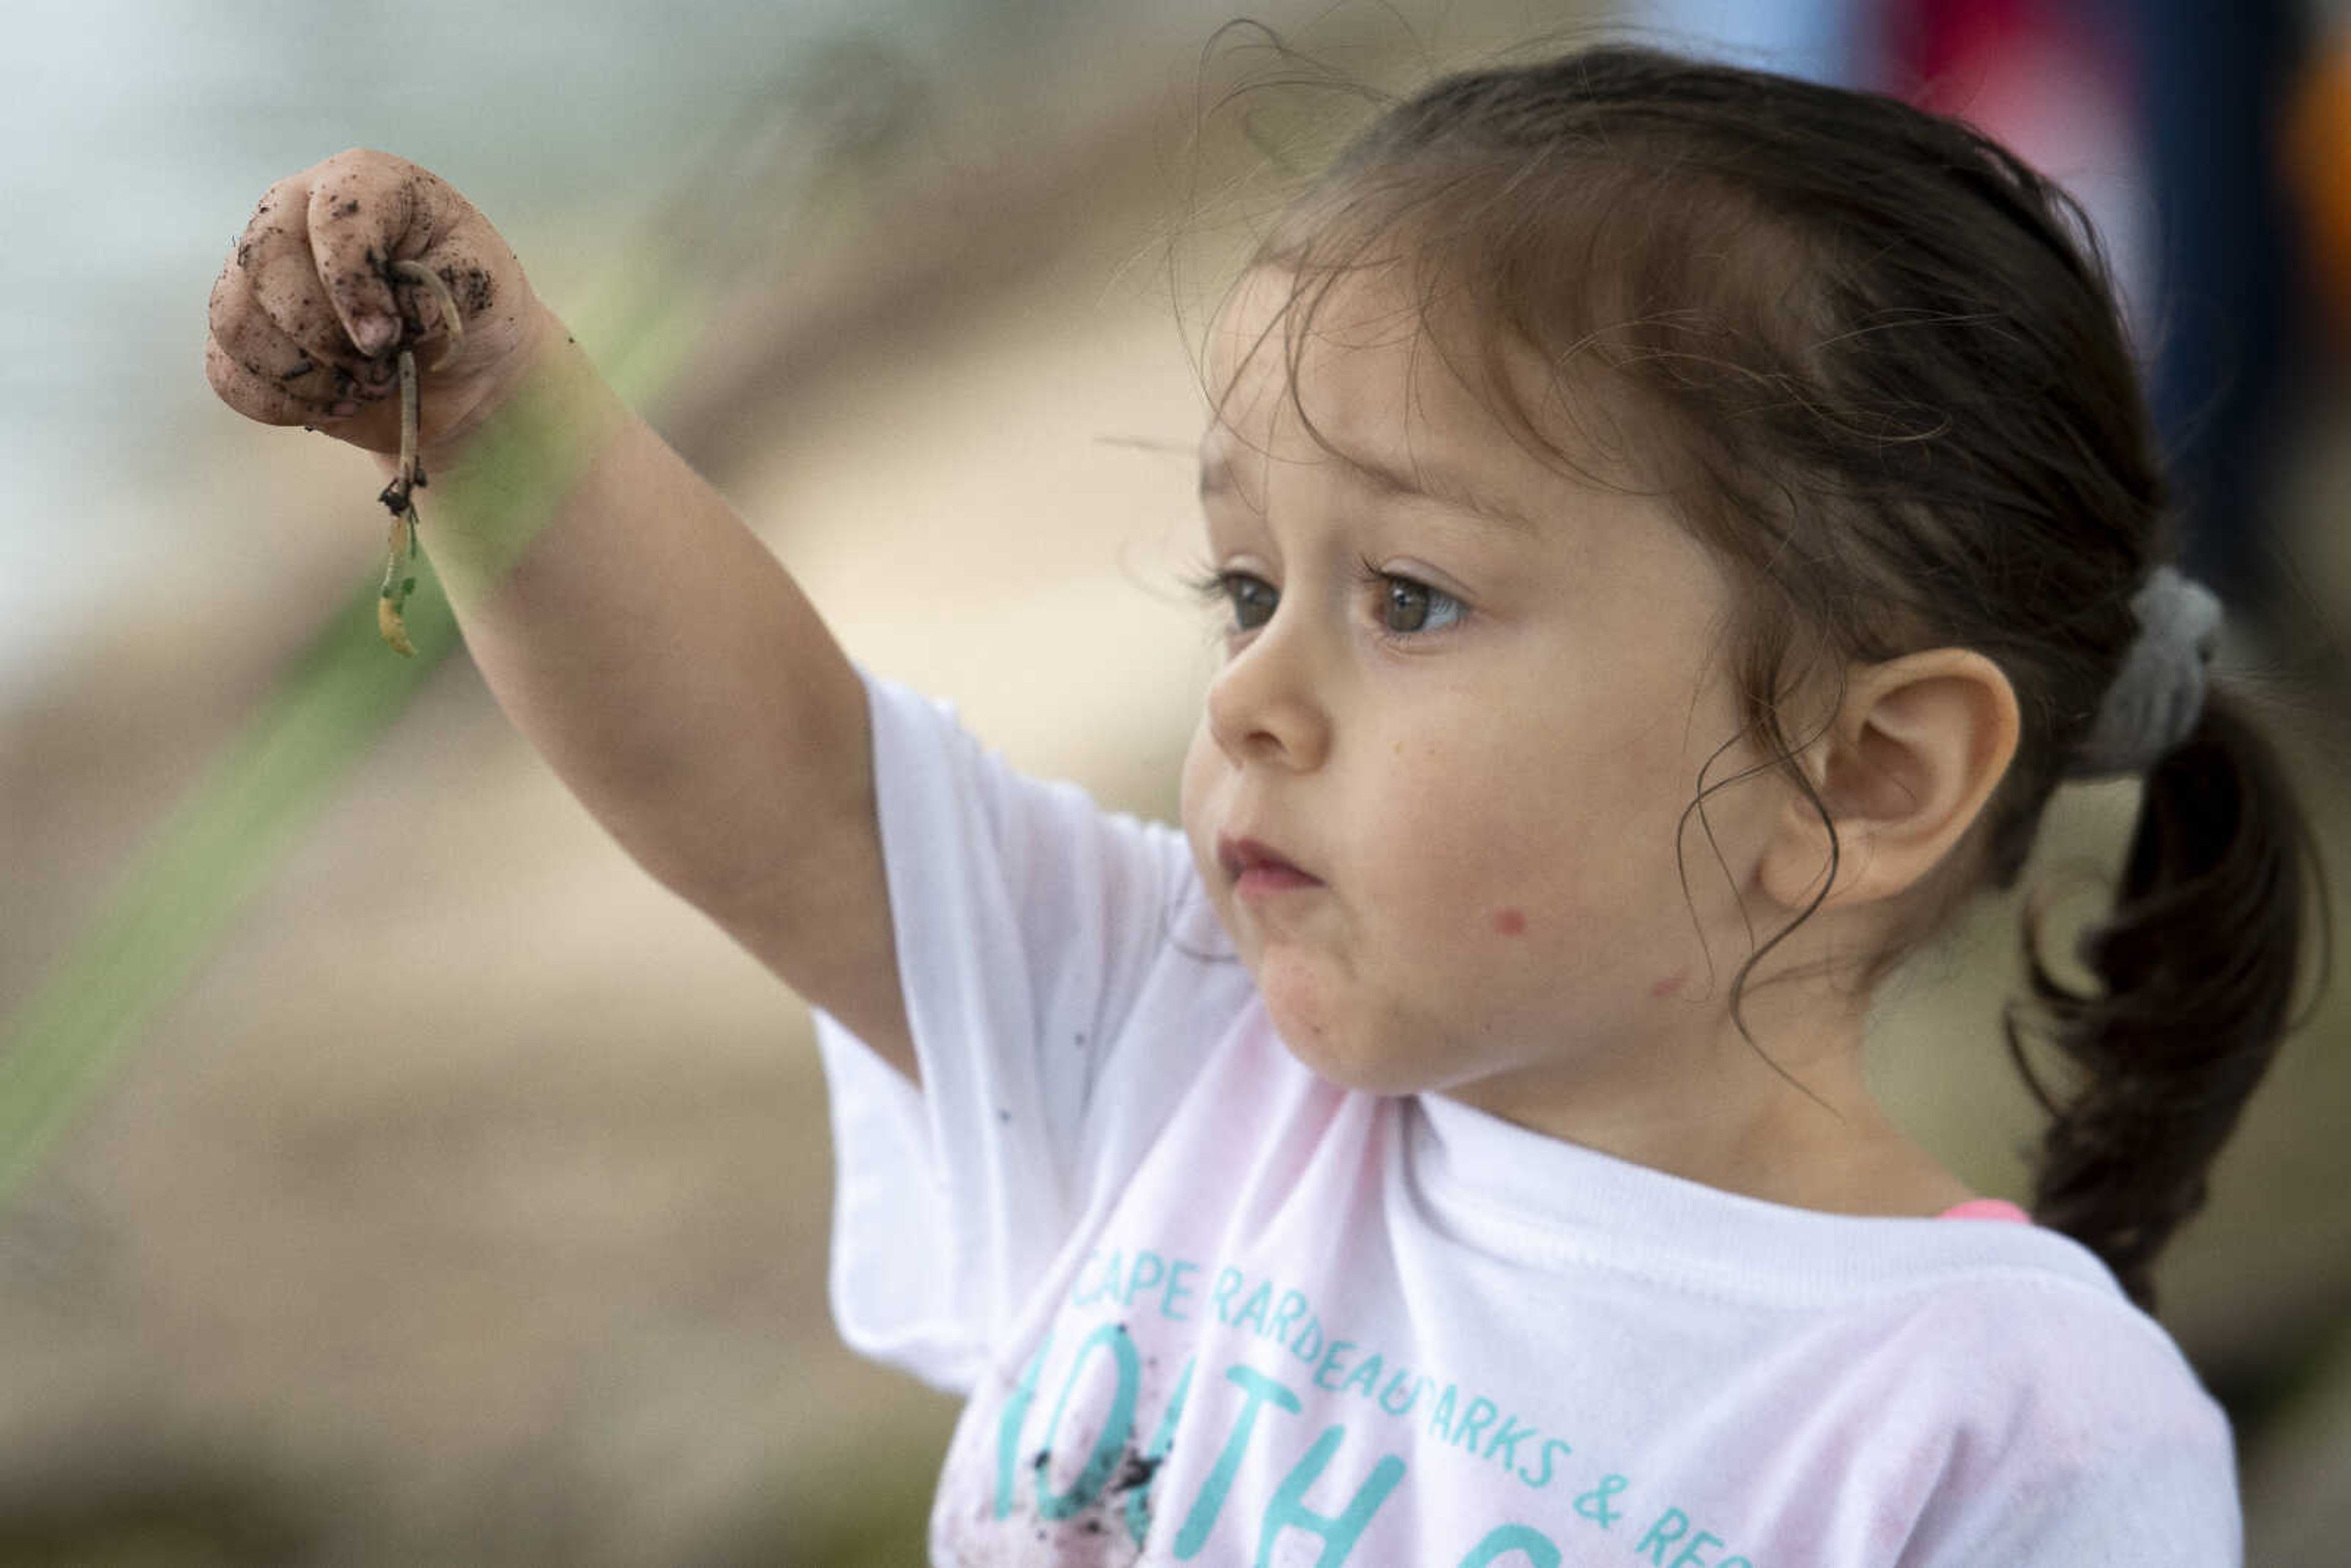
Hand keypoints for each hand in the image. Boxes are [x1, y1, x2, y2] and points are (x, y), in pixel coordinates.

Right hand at [204, 149, 548, 458]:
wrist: (462, 367)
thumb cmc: (471, 306)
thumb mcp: (484, 282)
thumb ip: (447, 283)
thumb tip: (395, 315)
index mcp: (360, 184)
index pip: (330, 216)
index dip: (350, 282)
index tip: (386, 339)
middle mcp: (294, 215)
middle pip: (264, 265)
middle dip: (324, 336)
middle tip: (381, 371)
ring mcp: (259, 273)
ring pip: (235, 321)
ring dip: (303, 375)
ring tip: (363, 388)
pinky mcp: (247, 333)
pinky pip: (227, 371)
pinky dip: (281, 403)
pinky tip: (331, 405)